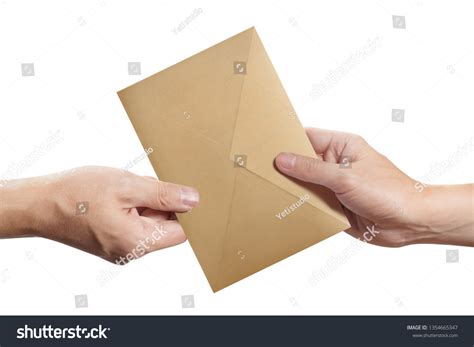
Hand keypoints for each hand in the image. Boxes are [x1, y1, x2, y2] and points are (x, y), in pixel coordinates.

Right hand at [0, 166, 198, 261]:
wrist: (39, 205)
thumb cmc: (77, 195)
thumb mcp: (127, 186)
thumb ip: (164, 195)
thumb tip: (193, 201)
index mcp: (138, 242)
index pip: (180, 231)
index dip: (179, 209)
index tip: (168, 191)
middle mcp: (130, 252)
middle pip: (163, 226)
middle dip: (157, 202)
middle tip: (136, 186)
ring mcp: (119, 249)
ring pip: (147, 222)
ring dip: (142, 202)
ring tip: (120, 190)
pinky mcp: (110, 242)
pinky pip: (132, 224)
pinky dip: (130, 207)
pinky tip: (114, 196)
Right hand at [275, 128, 473, 246]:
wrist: (410, 222)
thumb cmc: (388, 192)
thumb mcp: (346, 177)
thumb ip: (312, 169)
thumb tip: (283, 160)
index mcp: (341, 146)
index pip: (306, 137)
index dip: (285, 140)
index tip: (262, 145)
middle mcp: (336, 164)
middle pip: (301, 162)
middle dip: (284, 168)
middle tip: (258, 170)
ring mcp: (334, 185)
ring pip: (304, 184)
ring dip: (291, 189)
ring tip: (265, 190)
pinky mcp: (334, 205)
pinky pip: (311, 203)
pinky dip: (300, 206)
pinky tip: (283, 208)